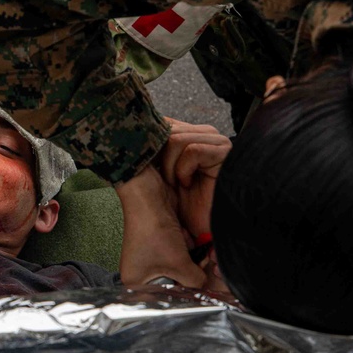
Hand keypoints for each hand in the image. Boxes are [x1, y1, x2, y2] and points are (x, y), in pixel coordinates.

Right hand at [116, 163, 206, 290]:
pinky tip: (181, 234)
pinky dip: (183, 245)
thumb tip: (204, 285)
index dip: (181, 294)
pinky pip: (178, 253)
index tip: (195, 289)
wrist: (148, 196)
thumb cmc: (154, 230)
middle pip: (173, 282)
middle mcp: (141, 271)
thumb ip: (194, 280)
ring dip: (187, 255)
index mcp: (136, 282)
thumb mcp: (179, 262)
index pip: (163, 298)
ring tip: (182, 242)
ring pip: (179, 266)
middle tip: (193, 260)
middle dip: (186, 270)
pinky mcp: (160, 243)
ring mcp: (150, 256)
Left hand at [158, 118, 231, 245]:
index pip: (162, 121)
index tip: (149, 168)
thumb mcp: (156, 174)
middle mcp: (203, 133)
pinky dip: (184, 171)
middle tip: (168, 182)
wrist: (201, 231)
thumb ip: (149, 150)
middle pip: (166, 129)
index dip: (149, 144)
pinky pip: (192, 150)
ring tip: (179, 185)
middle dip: (159, 160)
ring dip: (170, 168)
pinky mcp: (224, 151)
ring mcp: (216, 141)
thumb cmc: (178, 205)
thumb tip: (128, 131)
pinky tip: (189, 185)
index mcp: (189, 134)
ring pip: (175, 139)